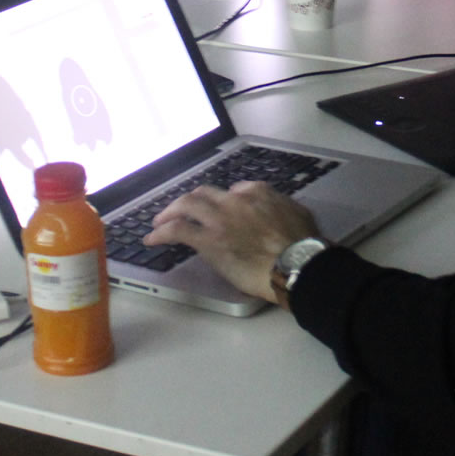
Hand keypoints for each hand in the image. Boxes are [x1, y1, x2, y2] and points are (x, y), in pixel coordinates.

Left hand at [144, 181, 319, 302]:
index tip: (217, 209)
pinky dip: (161, 232)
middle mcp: (235, 200)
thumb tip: (270, 205)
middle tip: (179, 210)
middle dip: (188, 201)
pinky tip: (152, 239)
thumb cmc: (302, 245)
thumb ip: (279, 204)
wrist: (295, 264)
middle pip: (203, 194)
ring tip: (159, 221)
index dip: (222, 200)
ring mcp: (219, 219)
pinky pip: (177, 230)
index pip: (233, 191)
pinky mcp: (208, 240)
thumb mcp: (297, 212)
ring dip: (169, 212)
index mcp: (257, 192)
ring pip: (185, 205)